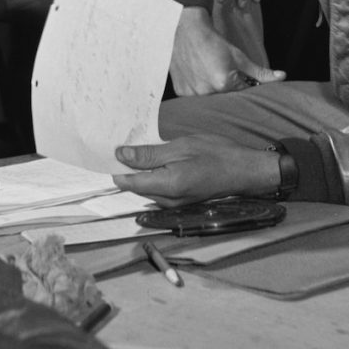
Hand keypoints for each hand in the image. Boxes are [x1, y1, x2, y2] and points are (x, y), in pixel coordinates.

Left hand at [113, 133, 282, 206]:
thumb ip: (149, 154)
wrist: (244, 170)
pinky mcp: (180, 201)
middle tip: (121, 145)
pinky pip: (157, 189)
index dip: (114, 168)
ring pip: (146, 188)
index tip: (105, 154)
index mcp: (166, 186)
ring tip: (139, 149)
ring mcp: (174, 204)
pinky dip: (152, 176)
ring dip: (140, 172)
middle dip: (126, 169)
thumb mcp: (180, 147)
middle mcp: (167, 201)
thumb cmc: (215, 154)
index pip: (128, 182)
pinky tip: (156, 160)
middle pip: (135, 187)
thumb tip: (121, 155)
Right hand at [169, 7, 283, 95]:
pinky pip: (193, 96)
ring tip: (207, 70)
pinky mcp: (180, 90)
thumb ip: (260, 72)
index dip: (242, 85)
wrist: (187, 29)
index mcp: (223, 84)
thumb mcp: (239, 57)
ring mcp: (191, 92)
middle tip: (219, 71)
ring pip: (208, 98)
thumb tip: (282, 77)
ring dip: (210, 89)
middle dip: (226, 89)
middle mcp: (206, 91)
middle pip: (224, 99)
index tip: (236, 75)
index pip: (241, 95)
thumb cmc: (214, 41)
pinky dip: (197, 87)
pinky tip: (196, 73)